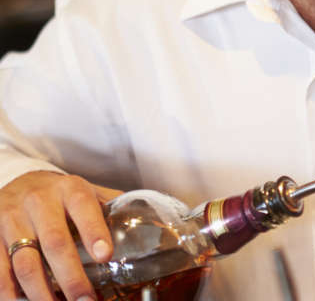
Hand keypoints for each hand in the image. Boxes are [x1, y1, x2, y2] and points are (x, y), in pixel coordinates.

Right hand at [0, 171, 122, 300]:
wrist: (19, 181)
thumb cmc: (61, 193)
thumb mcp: (85, 191)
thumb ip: (109, 206)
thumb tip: (144, 223)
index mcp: (70, 189)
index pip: (84, 208)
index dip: (94, 232)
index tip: (105, 256)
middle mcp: (40, 202)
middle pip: (55, 242)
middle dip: (71, 276)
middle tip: (86, 299)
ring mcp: (13, 219)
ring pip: (25, 261)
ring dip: (41, 291)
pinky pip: (0, 269)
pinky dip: (11, 291)